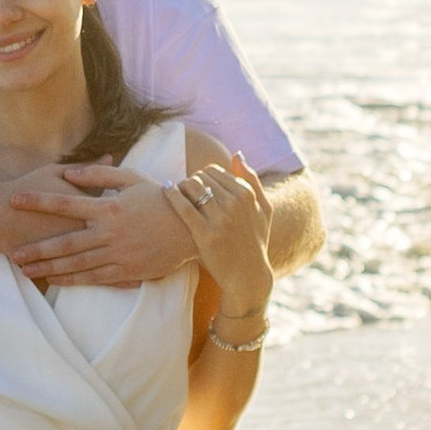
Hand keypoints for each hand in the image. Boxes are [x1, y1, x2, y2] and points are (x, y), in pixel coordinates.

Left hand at [6, 157, 197, 286]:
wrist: (193, 226)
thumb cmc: (160, 198)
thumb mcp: (131, 178)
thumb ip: (98, 172)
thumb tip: (69, 172)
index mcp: (108, 206)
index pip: (65, 202)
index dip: (38, 202)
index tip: (15, 200)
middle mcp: (110, 232)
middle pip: (65, 241)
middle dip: (36, 249)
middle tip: (13, 254)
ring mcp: (118, 254)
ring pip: (76, 264)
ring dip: (49, 269)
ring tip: (26, 272)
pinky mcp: (127, 271)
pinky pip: (95, 278)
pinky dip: (73, 281)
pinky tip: (55, 281)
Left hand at [168, 151, 271, 310]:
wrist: (248, 275)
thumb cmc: (255, 240)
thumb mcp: (264, 209)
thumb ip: (251, 179)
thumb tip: (237, 154)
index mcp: (247, 194)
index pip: (214, 170)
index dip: (202, 176)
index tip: (198, 187)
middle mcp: (234, 204)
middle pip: (200, 177)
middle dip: (191, 181)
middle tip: (186, 193)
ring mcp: (220, 219)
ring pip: (191, 186)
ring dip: (181, 187)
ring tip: (179, 195)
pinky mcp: (205, 235)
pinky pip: (183, 206)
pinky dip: (172, 194)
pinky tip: (166, 191)